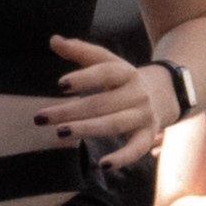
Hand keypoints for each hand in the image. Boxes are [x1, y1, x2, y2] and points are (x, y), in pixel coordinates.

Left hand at [37, 38, 174, 170]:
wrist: (164, 93)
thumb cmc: (121, 79)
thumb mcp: (106, 62)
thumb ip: (80, 51)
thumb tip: (53, 40)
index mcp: (124, 72)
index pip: (104, 72)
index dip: (84, 78)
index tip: (60, 85)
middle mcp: (136, 93)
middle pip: (101, 102)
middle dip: (70, 110)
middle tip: (41, 117)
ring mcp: (143, 115)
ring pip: (114, 124)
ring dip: (87, 129)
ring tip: (60, 133)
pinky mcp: (147, 135)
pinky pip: (136, 149)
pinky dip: (123, 158)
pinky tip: (103, 165)